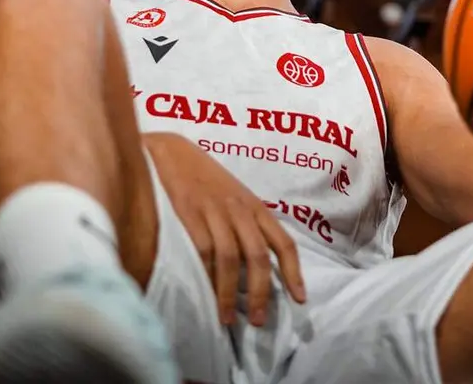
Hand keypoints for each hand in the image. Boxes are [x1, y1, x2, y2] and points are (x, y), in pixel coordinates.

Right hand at [143, 133, 305, 326]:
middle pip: (258, 256)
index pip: (283, 242)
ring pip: (230, 258)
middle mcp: (240, 209)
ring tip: (227, 318)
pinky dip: (206, 275)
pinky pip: (202, 249)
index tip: (300, 299)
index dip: (294, 272)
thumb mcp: (234, 197)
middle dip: (261, 292)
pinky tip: (204, 293)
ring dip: (229, 293)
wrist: (172, 151)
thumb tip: (254, 265)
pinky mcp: (189, 212)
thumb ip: (246, 225)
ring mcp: (215, 211)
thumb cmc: (205, 178)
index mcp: (255, 207)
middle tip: (258, 321)